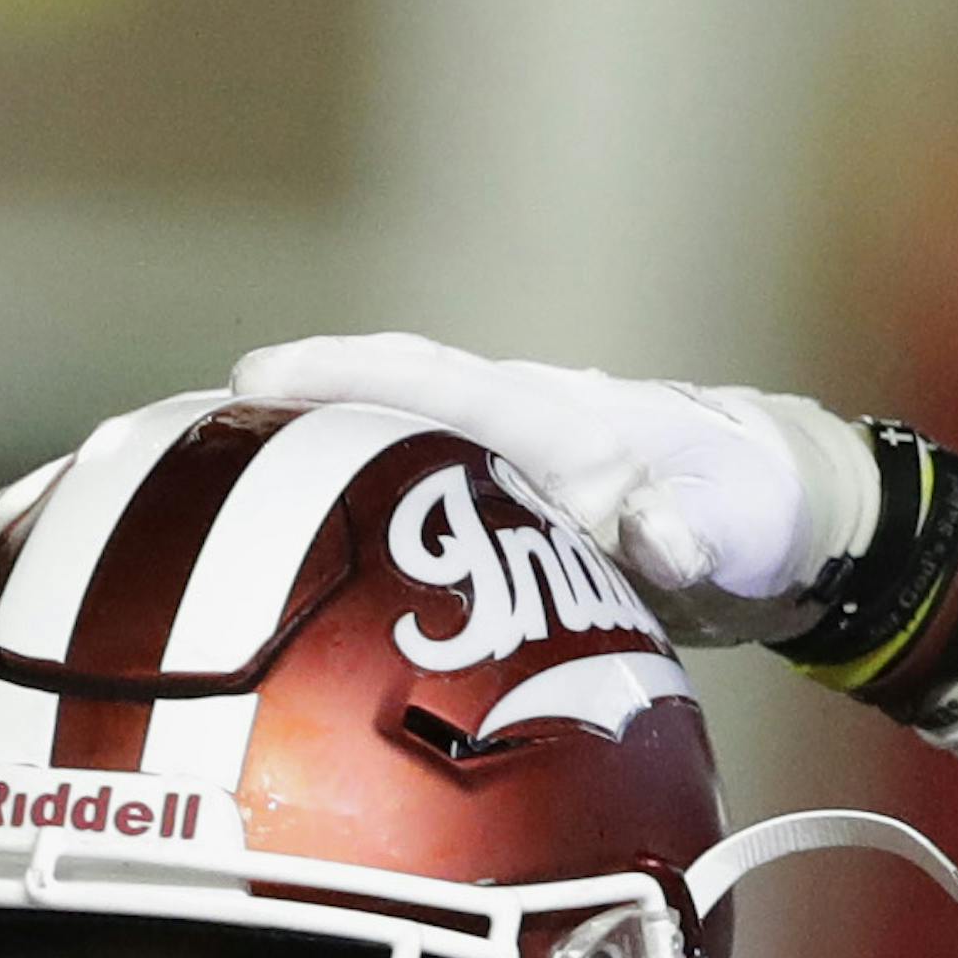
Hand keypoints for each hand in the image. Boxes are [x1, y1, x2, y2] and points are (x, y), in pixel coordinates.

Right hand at [230, 333, 878, 645]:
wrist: (784, 533)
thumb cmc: (756, 515)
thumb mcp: (734, 527)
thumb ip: (687, 530)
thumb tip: (656, 535)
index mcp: (561, 423)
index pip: (437, 384)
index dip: (346, 381)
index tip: (254, 383)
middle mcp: (518, 438)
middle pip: (386, 417)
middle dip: (288, 427)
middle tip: (173, 450)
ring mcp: (509, 483)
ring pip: (394, 471)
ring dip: (309, 484)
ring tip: (198, 510)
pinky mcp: (511, 531)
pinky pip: (421, 524)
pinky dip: (359, 535)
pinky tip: (290, 575)